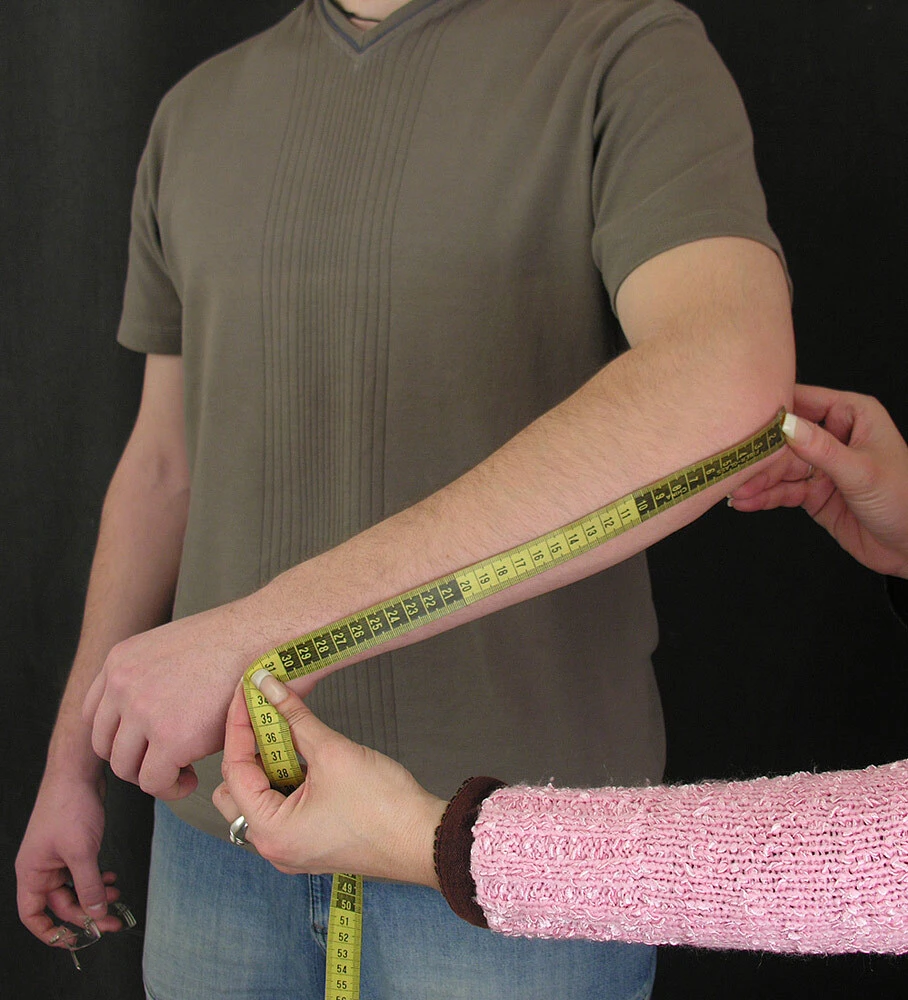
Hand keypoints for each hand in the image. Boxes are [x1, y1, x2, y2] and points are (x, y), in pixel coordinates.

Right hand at [16, 769, 123, 946]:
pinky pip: (83, 872)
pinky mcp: (72, 846)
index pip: (32, 915)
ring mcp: (56, 856)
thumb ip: (89, 886)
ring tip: (117, 895)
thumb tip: (97, 914)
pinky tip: (111, 877)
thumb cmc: (69, 807)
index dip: (49, 932)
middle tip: (113, 921)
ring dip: (95, 895)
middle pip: (60, 904)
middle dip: (86, 913)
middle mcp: (41, 867)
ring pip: (75, 888)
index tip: (73, 941)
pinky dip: (97, 878)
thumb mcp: (81, 852)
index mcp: (32, 873)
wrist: (77, 773)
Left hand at [82, 596, 271, 798]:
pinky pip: (154, 782)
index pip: (94, 714)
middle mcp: (122, 685)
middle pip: (104, 744)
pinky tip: (191, 778)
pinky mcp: (170, 738)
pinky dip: (171, 787)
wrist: (263, 636)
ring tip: (181, 770)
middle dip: (135, 757)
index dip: (119, 735)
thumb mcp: (172, 649)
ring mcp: (143, 712)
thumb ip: (150, 676)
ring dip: (152, 774)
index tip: (145, 742)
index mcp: (120, 661)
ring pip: (125, 767)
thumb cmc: (234, 642)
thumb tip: (153, 709)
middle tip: (166, 759)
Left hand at [213, 673, 444, 885]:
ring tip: (289, 733)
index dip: (238, 725)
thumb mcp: (333, 752)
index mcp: (271, 831)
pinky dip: (286, 778)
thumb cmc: (383, 807)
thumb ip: (295, 718)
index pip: (234, 770)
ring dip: (269, 763)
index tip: (245, 693)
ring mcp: (291, 847)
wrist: (422, 838)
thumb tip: (269, 687)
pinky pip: (282, 807)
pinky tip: (304, 755)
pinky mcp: (309, 842)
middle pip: (236, 790)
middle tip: (265, 713)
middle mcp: (273, 846)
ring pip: (259, 798)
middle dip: (248, 749)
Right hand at [731, 384, 907, 577]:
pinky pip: (783, 491)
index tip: (744, 415)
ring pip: (780, 468)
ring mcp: (822, 466)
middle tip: (735, 465)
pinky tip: (746, 501)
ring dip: (757, 480)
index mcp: (852, 415)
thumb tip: (786, 426)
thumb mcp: (862, 471)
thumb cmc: (906, 500)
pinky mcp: (813, 494)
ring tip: (737, 490)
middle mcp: (834, 437)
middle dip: (760, 455)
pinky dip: (763, 497)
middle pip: (784, 439)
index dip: (774, 407)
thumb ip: (822, 449)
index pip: (804, 401)